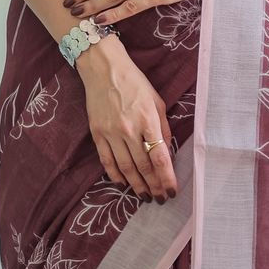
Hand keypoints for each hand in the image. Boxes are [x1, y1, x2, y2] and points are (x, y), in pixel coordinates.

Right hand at [75, 35, 176, 201]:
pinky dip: (115, 175)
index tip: (172, 191)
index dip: (166, 178)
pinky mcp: (97, 134)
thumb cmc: (135, 83)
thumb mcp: (157, 102)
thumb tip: (167, 152)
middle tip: (160, 198)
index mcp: (148, 120)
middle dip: (153, 186)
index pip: (160, 157)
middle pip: (143, 167)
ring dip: (136, 185)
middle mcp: (129, 129)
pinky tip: (123, 184)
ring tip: (144, 196)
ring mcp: (111, 133)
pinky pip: (107, 161)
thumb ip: (163, 128)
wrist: (103, 69)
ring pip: (125, 168)